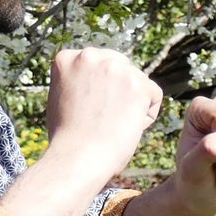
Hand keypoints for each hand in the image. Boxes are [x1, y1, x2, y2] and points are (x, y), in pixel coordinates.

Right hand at [44, 46, 163, 178]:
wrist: (75, 160)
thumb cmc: (66, 140)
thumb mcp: (61, 99)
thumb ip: (77, 81)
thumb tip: (97, 78)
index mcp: (67, 58)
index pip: (97, 65)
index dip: (97, 91)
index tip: (87, 112)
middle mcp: (89, 56)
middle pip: (119, 67)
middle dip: (117, 92)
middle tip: (103, 121)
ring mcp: (114, 67)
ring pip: (137, 82)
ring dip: (130, 104)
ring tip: (111, 127)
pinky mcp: (137, 83)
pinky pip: (154, 95)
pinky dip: (145, 116)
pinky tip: (126, 129)